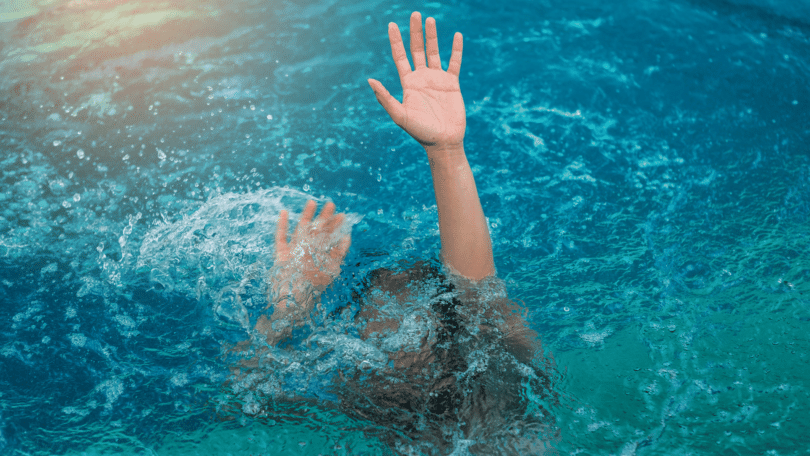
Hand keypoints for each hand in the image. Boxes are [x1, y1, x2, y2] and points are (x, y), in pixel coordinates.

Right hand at [271, 200, 350, 310]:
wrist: (292, 303)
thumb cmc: (311, 289)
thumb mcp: (330, 270)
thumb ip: (338, 253)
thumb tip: (347, 236)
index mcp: (320, 257)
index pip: (329, 238)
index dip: (335, 226)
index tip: (342, 215)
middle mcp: (308, 253)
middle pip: (317, 231)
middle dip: (324, 218)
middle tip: (331, 204)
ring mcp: (293, 253)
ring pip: (300, 230)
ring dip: (306, 216)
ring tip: (312, 202)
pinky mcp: (280, 255)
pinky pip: (280, 237)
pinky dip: (282, 225)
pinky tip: (284, 212)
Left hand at [368, 11, 464, 150]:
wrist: (443, 142)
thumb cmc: (420, 132)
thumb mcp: (400, 115)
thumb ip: (385, 98)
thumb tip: (369, 80)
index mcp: (408, 84)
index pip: (400, 57)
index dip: (396, 41)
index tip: (392, 24)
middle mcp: (422, 78)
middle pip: (417, 49)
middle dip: (414, 32)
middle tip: (414, 13)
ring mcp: (437, 79)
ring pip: (434, 52)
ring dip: (432, 36)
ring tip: (429, 19)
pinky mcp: (452, 84)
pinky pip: (454, 62)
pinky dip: (456, 49)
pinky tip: (456, 35)